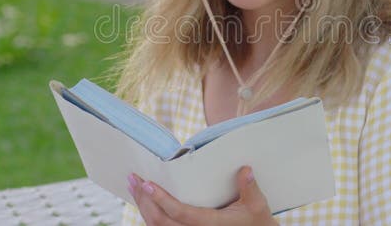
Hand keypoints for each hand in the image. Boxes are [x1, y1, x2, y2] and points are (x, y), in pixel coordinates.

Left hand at [128, 166, 277, 225]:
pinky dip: (150, 215)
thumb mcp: (257, 205)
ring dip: (143, 208)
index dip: (161, 200)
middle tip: (133, 179)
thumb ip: (250, 187)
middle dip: (144, 201)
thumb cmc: (256, 221)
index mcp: (210, 224)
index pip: (179, 214)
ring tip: (134, 187)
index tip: (147, 184)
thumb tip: (245, 170)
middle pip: (161, 222)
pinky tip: (144, 201)